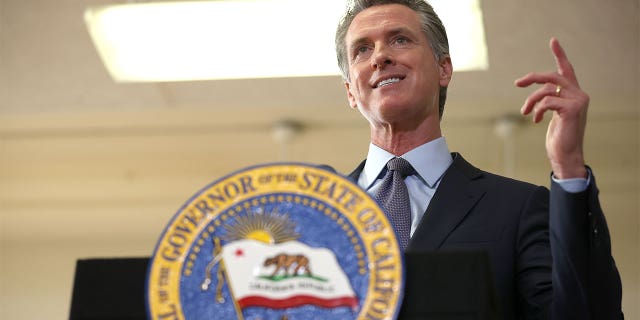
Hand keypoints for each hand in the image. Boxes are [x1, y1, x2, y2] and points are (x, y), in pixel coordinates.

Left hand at [515, 38, 587, 178]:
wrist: (565, 155)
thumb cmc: (558, 137)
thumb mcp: (553, 115)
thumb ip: (550, 101)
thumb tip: (539, 93)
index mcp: (574, 93)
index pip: (567, 70)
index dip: (559, 55)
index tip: (553, 41)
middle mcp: (579, 94)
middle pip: (552, 76)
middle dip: (533, 77)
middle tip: (518, 83)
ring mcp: (578, 101)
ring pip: (546, 88)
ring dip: (531, 100)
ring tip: (524, 112)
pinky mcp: (572, 109)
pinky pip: (547, 101)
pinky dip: (537, 109)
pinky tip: (535, 120)